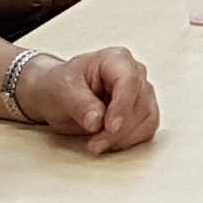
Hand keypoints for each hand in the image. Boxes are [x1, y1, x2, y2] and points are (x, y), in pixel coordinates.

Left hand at [15, 47, 158, 155]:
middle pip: (140, 104)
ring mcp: (140, 93)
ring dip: (123, 138)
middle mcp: (133, 74)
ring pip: (146, 119)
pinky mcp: (141, 112)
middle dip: (119, 129)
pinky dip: (128, 141)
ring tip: (97, 143)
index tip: (110, 127)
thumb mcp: (62, 91)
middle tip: (95, 142)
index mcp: (116, 60)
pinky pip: (146, 129)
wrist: (57, 97)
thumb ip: (80, 104)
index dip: (122, 106)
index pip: (130, 81)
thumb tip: (96, 121)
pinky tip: (108, 143)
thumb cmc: (60, 85)